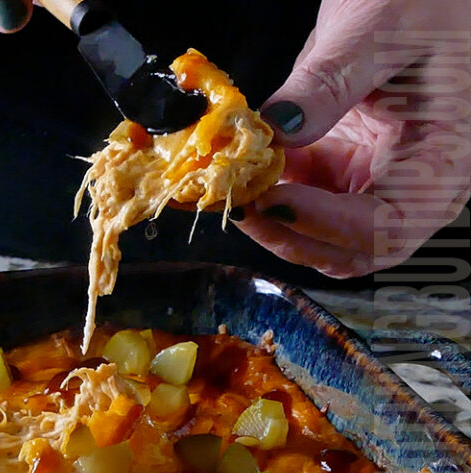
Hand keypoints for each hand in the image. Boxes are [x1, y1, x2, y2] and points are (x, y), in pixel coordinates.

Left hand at [234, 0, 470, 277]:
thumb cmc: (423, 3)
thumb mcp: (377, 33)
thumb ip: (328, 84)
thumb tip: (279, 128)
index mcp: (441, 162)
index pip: (384, 227)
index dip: (323, 224)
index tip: (270, 201)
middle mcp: (411, 184)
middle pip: (349, 248)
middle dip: (288, 233)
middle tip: (238, 202)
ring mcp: (375, 178)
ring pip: (319, 232)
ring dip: (271, 218)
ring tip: (231, 186)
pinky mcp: (344, 166)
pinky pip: (302, 198)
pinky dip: (269, 191)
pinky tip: (243, 168)